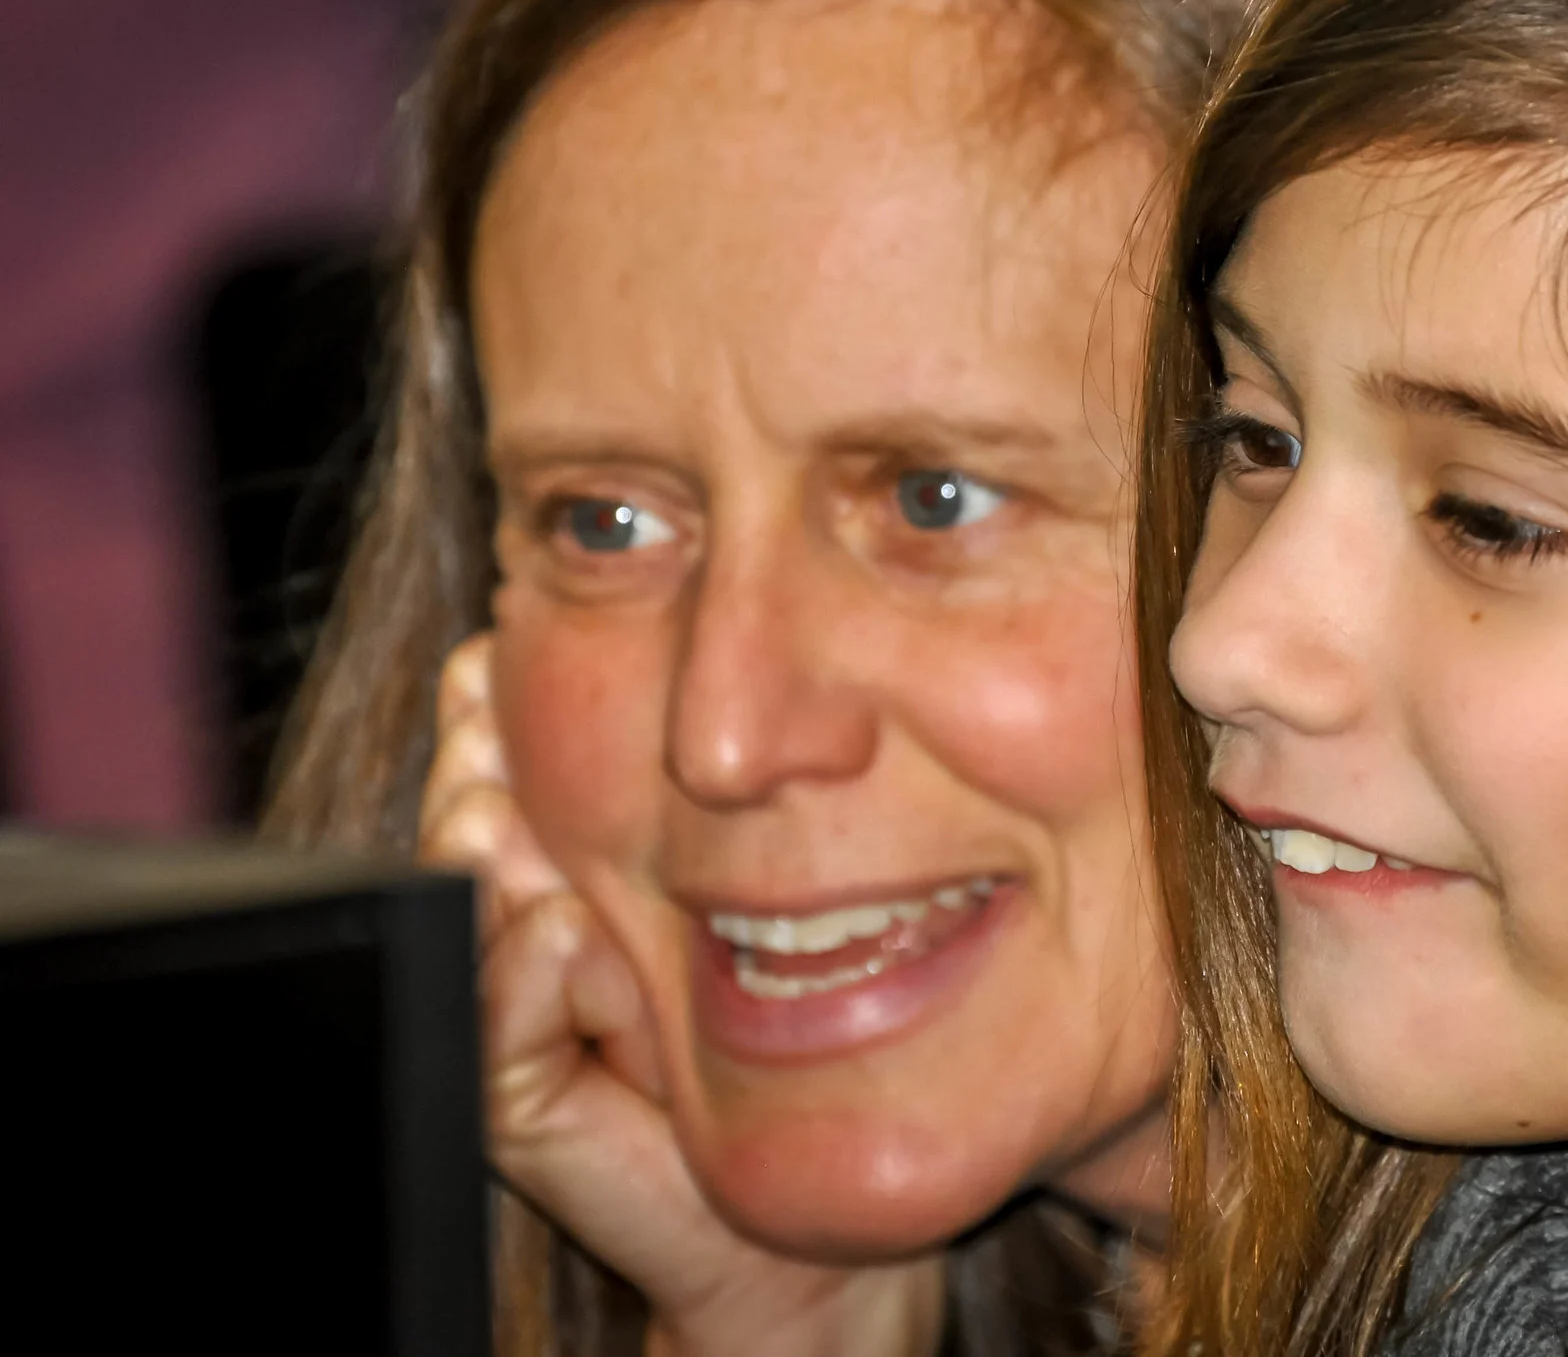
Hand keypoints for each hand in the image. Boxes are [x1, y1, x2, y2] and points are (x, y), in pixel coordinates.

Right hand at [419, 634, 945, 1356]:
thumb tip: (672, 711)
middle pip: (470, 809)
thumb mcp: (762, 892)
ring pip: (465, 901)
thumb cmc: (785, 1039)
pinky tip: (556, 931)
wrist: (791, 1229)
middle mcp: (532, 923)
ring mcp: (514, 1010)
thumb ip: (714, 806)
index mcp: (577, 859)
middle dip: (476, 757)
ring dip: (481, 847)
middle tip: (487, 707)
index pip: (510, 756)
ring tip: (501, 808)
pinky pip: (497, 1025)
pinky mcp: (517, 1099)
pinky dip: (524, 973)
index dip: (495, 703)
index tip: (502, 649)